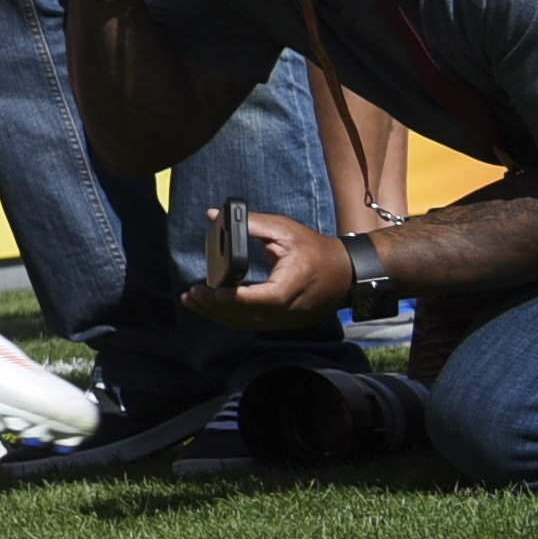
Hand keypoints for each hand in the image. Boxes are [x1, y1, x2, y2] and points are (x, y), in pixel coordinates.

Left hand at [199, 209, 356, 329]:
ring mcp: (288, 319)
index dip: (239, 298)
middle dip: (217, 307)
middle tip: (192, 293)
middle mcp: (291, 308)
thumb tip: (215, 215)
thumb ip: (250, 223)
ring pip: (248, 323)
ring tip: (191, 301)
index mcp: (294, 284)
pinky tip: (211, 308)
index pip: (265, 298)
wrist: (345, 274)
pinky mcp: (284, 322)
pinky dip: (230, 317)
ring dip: (218, 314)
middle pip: (251, 315)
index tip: (214, 291)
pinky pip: (253, 323)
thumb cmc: (314, 249)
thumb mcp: (285, 230)